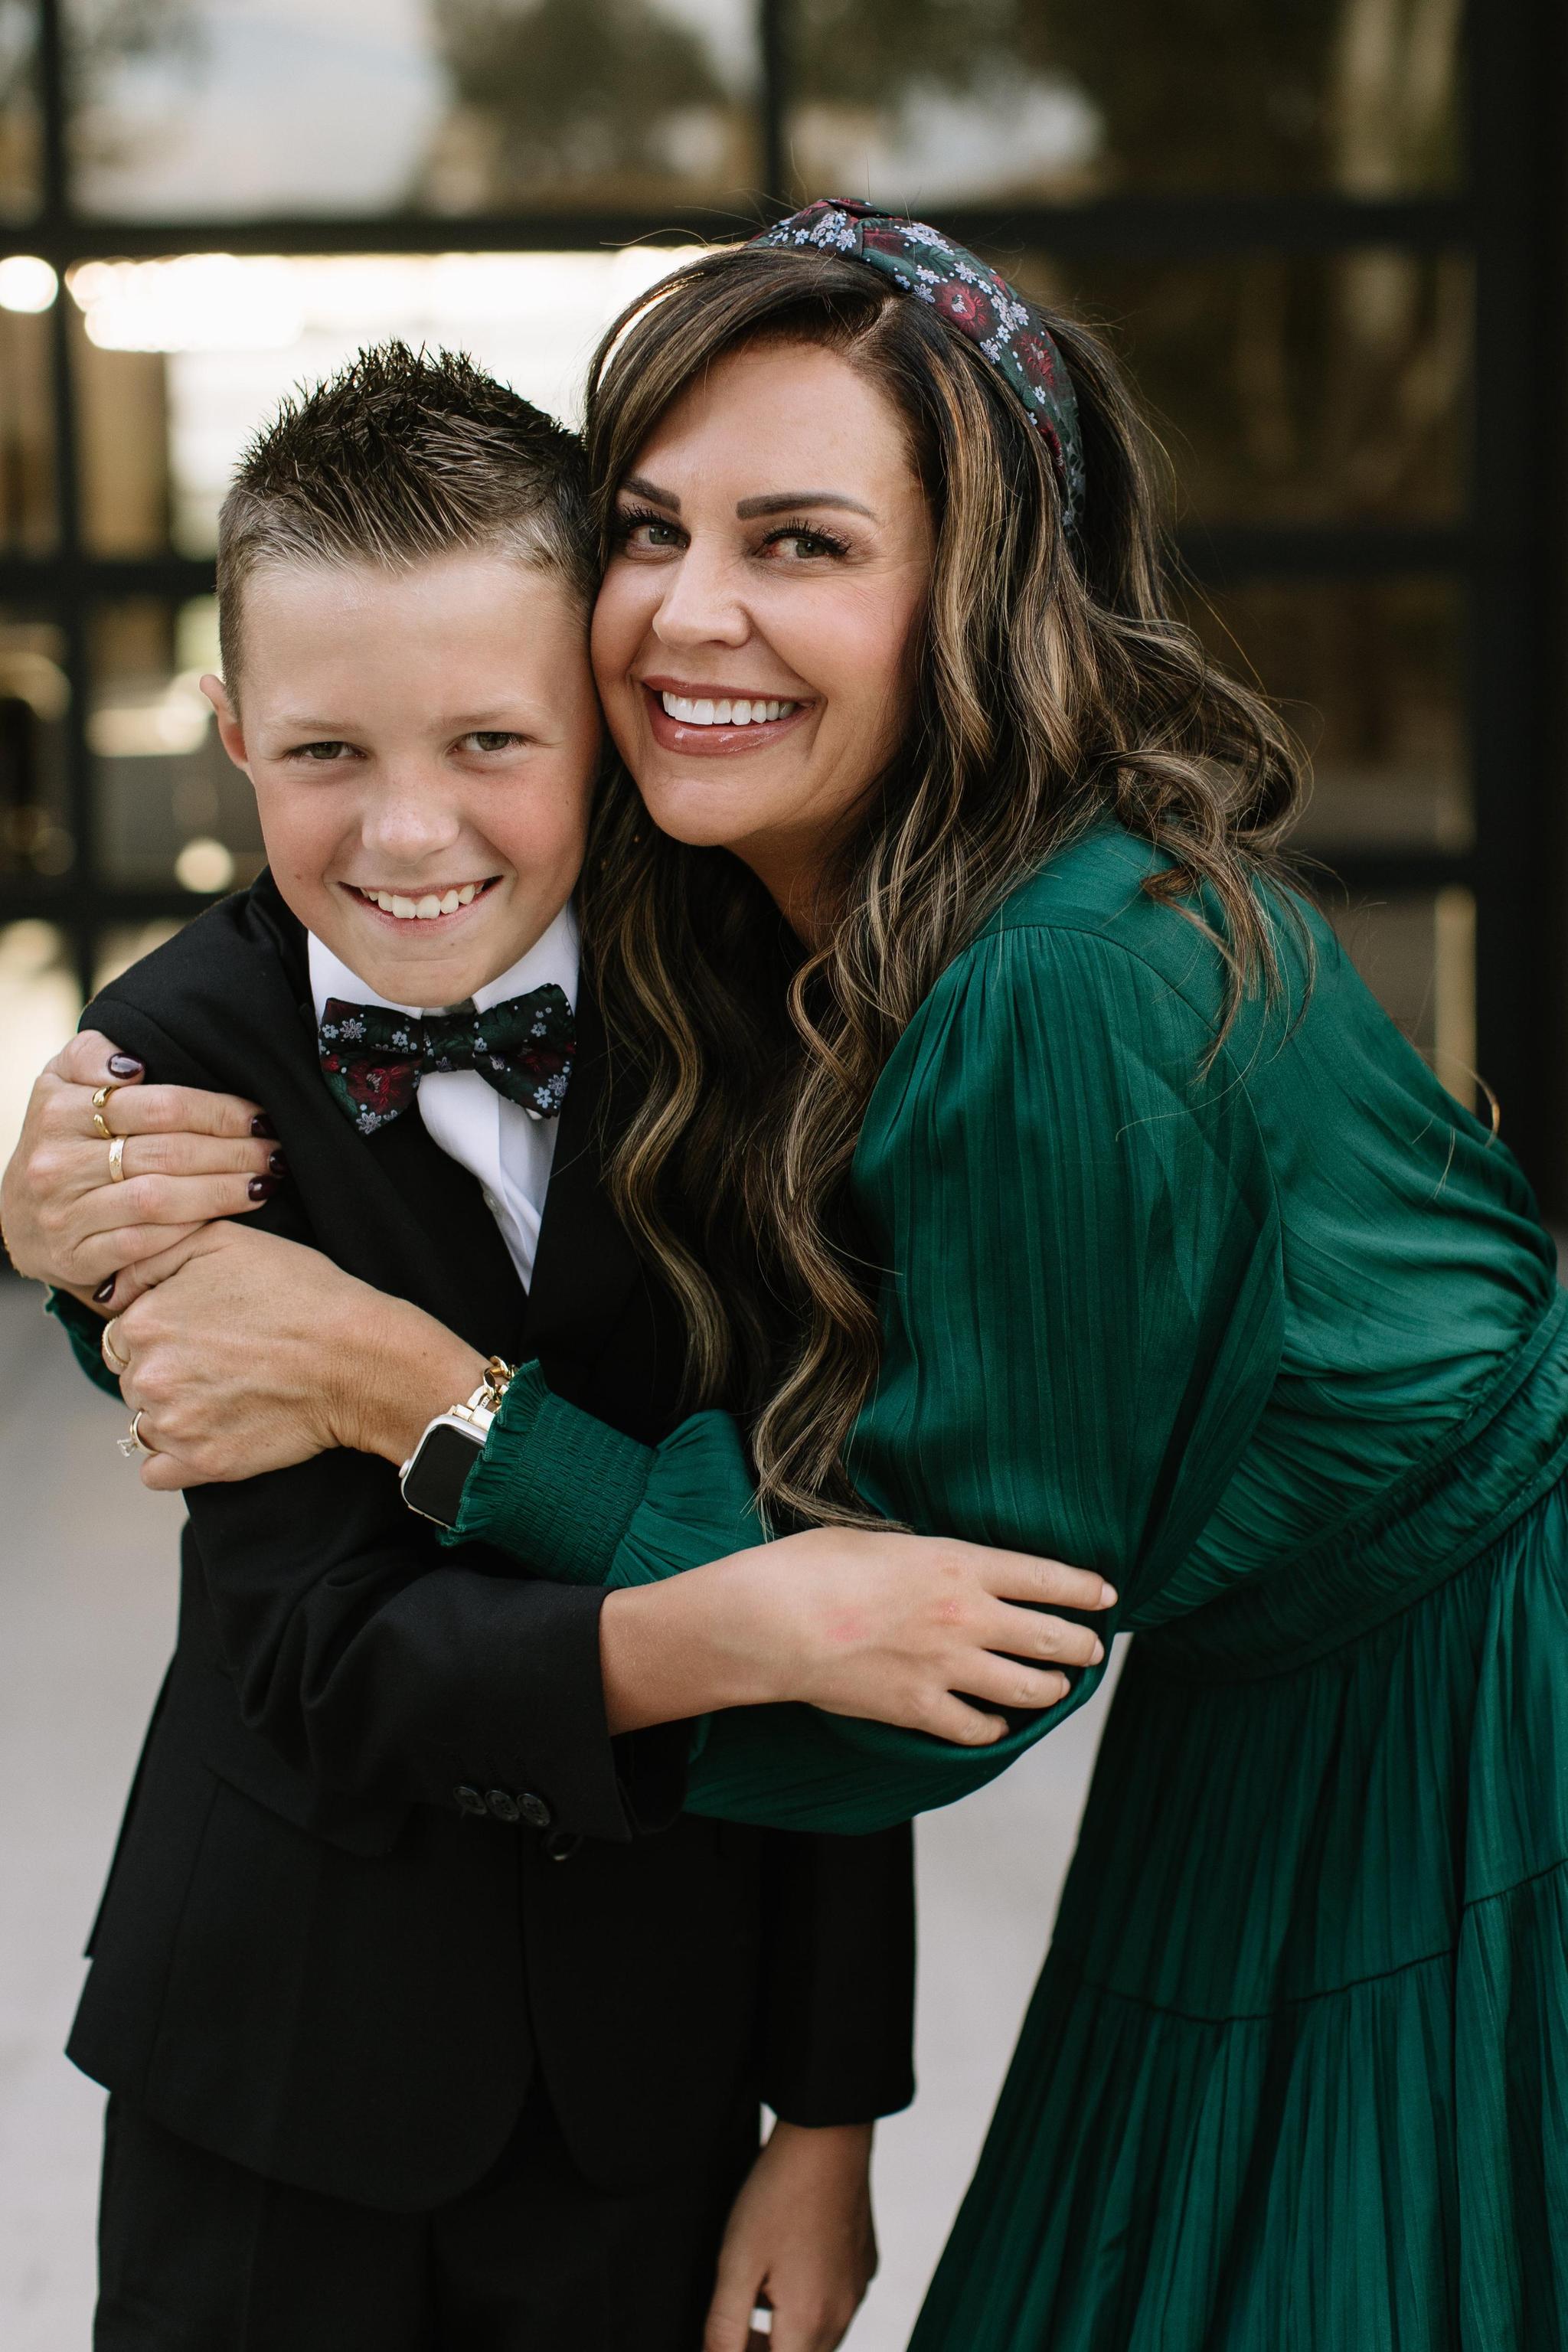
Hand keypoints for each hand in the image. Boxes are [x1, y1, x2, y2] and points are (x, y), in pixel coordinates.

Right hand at [0, 1029, 278, 1309]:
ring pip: (159, 1199)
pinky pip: (143, 1243)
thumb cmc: (62, 1138)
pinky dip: (189, 1230)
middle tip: (275, 1151)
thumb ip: (91, 1056)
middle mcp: (57, 1161)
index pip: (158, 1105)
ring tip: (265, 1183)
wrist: (19, 1216)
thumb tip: (132, 1062)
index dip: (218, 1110)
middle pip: (166, 1152)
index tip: (260, 1114)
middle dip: (233, 1151)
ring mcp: (64, 1212)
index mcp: (59, 1108)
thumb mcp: (61, 1084)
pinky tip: (225, 1220)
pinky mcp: (74, 1256)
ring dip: (222, 1191)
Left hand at [104, 1221, 480, 1489]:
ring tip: (227, 1392)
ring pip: (144, 1422)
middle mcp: (148, 1377)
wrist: (360, 1357)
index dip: (163, 1328)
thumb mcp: (225, 1240)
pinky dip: (174, 1458)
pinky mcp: (205, 1464)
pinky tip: (209, 1432)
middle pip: (133, 1378)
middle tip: (222, 1359)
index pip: (124, 1333)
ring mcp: (175, 1426)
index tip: (203, 1329)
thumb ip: (153, 1255)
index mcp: (144, 1322)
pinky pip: (156, 1473)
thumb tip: (115, 1288)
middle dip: (166, 1370)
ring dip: (173, 1411)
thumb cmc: (303, 1295)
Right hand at [602, 1529, 1115, 1744]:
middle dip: (1081, 1645)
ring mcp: (946, 1667)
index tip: (1105, 1595)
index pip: (1048, 1577)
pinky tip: (994, 1723)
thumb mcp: (880, 1539)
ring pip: (1028, 1689)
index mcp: (960, 1563)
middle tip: (1092, 1648)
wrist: (771, 1622)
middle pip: (1052, 1638)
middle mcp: (967, 1616)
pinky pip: (977, 1728)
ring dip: (1050, 1689)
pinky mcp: (920, 1709)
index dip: (1085, 1588)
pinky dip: (993, 1728)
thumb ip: (926, 1557)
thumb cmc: (812, 1568)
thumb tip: (943, 1568)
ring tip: (1055, 1686)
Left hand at [704, 2121, 875, 2351]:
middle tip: (734, 2323)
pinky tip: (789, 2265)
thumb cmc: (779, 2196)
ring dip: (787, 2333)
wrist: (828, 2137)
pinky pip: (836, 2305)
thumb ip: (724, 2327)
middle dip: (764, 2350)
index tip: (728, 2336)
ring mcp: (857, 2290)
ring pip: (819, 2337)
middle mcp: (842, 2316)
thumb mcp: (736, 2263)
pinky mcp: (864, 2266)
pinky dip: (810, 2304)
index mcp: (809, 2323)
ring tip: (757, 2291)